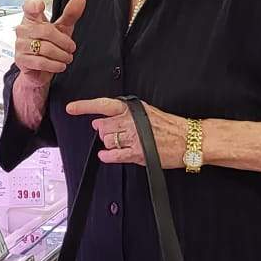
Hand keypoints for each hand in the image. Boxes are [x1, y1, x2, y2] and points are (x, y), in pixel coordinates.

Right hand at [15, 0, 85, 80]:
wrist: (40, 69)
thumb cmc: (49, 45)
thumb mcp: (61, 29)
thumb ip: (70, 14)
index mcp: (31, 18)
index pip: (29, 8)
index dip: (33, 6)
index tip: (40, 6)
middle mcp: (23, 30)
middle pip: (47, 31)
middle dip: (64, 41)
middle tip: (71, 47)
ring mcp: (20, 45)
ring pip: (46, 48)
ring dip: (62, 55)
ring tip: (67, 57)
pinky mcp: (21, 60)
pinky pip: (42, 62)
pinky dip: (55, 65)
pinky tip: (60, 65)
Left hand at [66, 98, 190, 167]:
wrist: (189, 139)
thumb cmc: (170, 127)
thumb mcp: (147, 112)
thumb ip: (124, 115)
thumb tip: (100, 120)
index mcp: (133, 109)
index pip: (104, 105)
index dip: (85, 106)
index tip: (71, 108)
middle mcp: (131, 121)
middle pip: (102, 127)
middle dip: (103, 132)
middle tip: (113, 133)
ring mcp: (134, 137)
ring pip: (107, 140)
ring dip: (109, 143)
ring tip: (121, 143)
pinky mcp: (138, 153)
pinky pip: (115, 155)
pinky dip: (107, 156)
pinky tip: (106, 155)